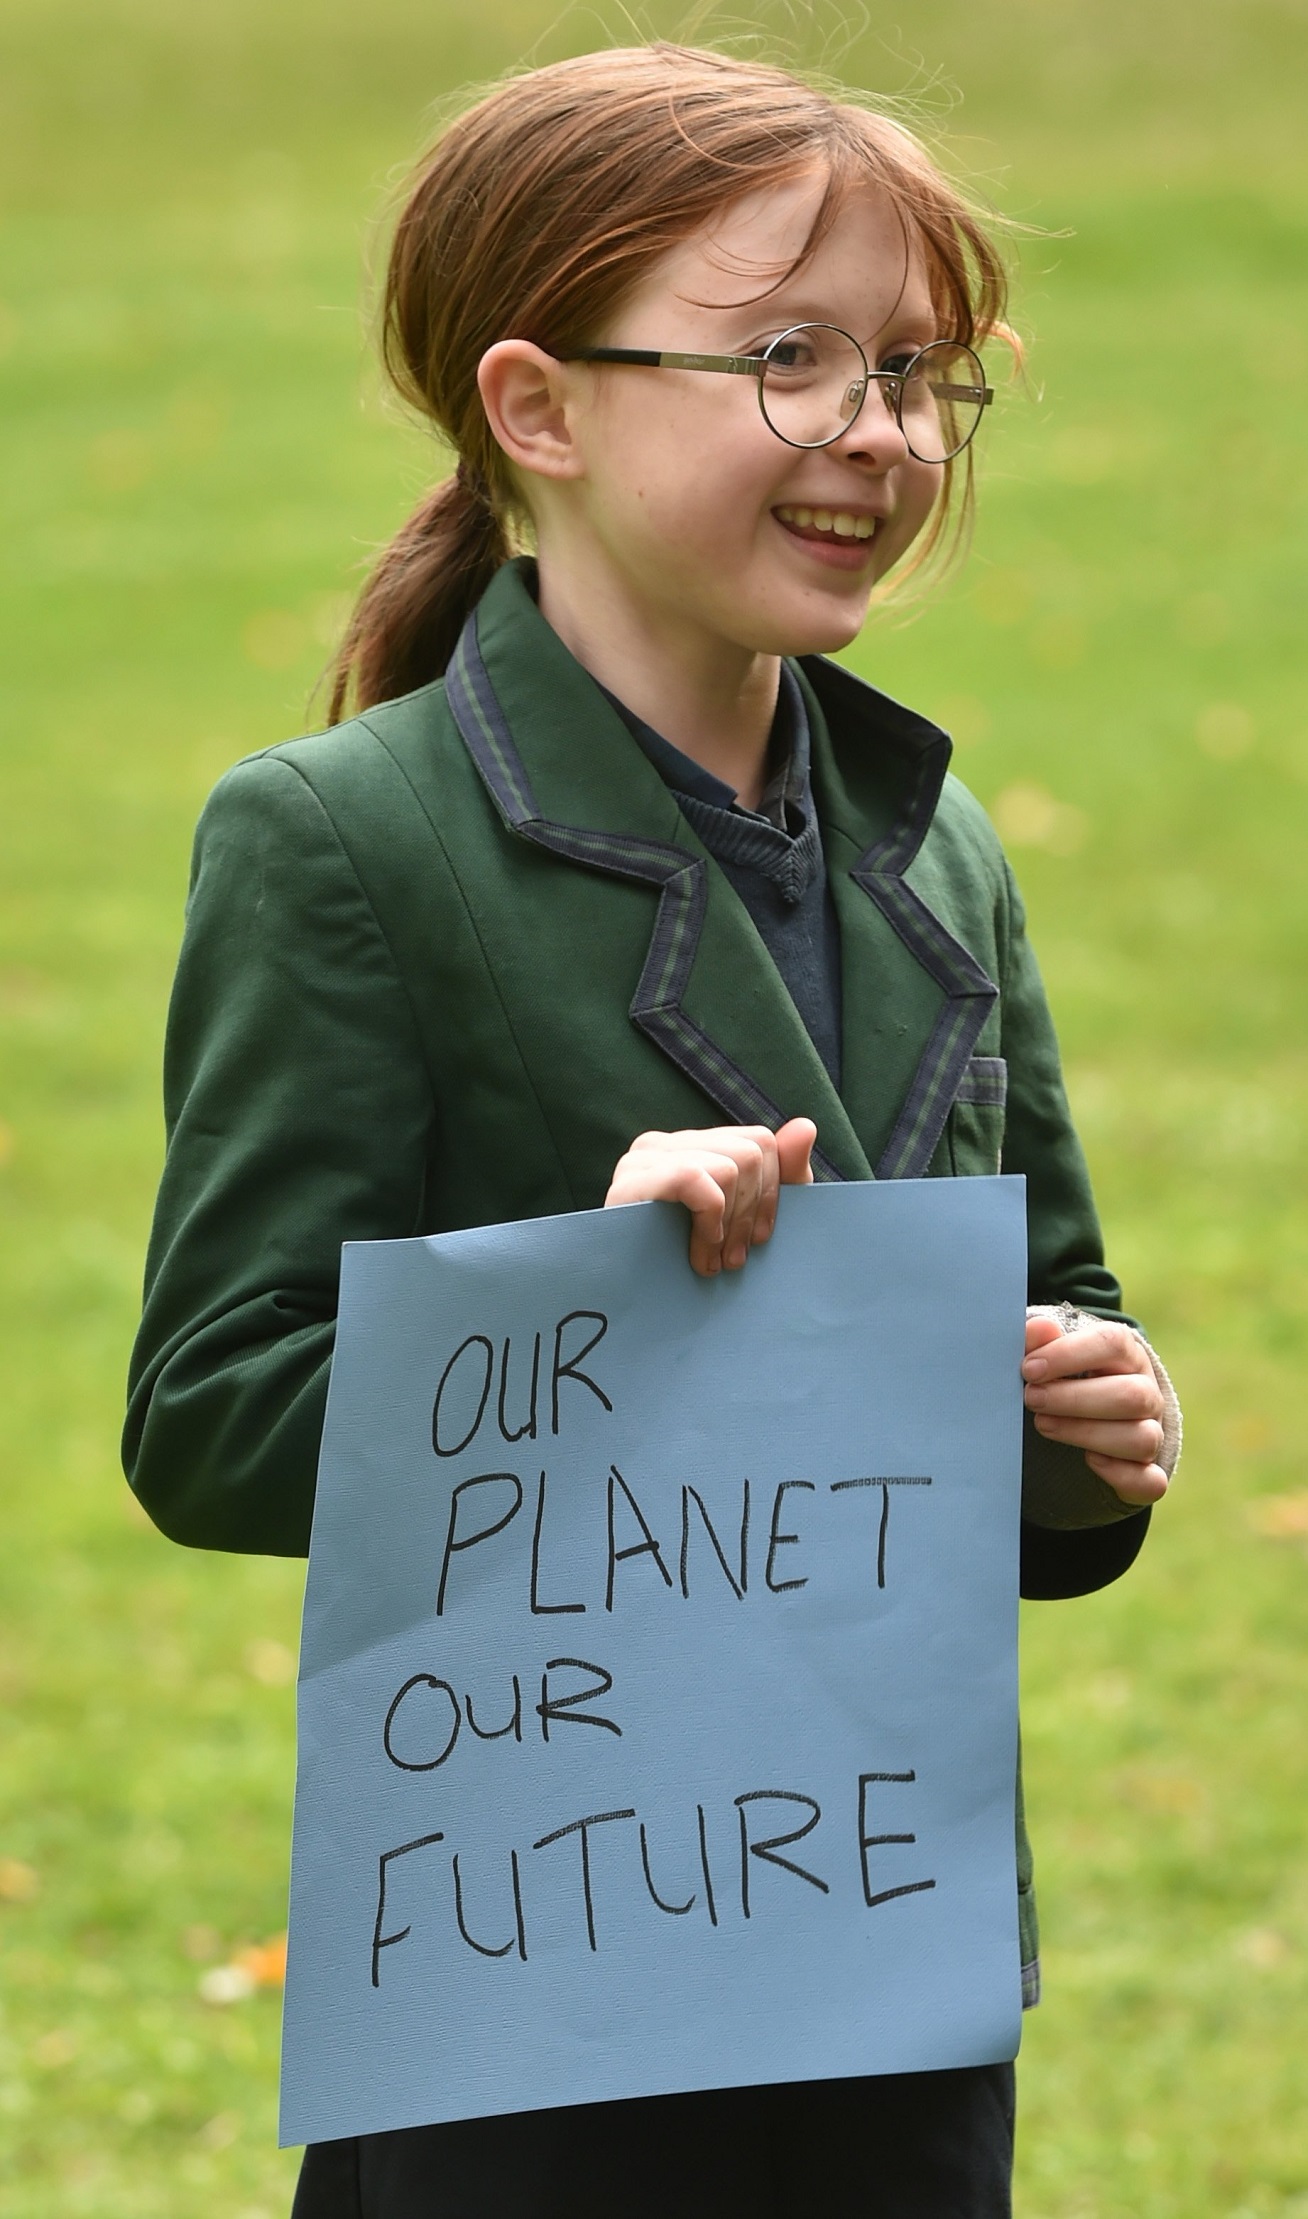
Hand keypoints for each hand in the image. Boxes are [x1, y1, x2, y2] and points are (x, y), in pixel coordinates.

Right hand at [604, 1119, 816, 1275]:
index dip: (771, 1194)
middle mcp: (662, 1144)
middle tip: (735, 1260)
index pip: (758, 1141)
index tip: (760, 1240)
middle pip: (750, 1153)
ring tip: (714, 1263)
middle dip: (752, 1214)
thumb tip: (805, 1126)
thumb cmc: (693, 1264)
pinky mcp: (629, 1183)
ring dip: (729, 1227)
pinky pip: (693, 1178)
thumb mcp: (750, 1221)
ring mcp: (641, 1159)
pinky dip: (708, 1218)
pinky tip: (699, 1251)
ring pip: (729, 1167)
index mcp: (688, 1147)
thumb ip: (782, 1176)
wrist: (636, 1310)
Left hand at [1022, 1315, 1168, 1505]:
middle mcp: (1146, 1393)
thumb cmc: (1063, 1378)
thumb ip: (1039, 1341)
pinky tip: (1089, 1460)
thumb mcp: (1049, 1355)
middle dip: (1075, 1399)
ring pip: (1142, 1438)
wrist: (1082, 1415)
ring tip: (1044, 1425)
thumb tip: (1038, 1328)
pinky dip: (1121, 1474)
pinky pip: (1151, 1481)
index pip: (1113, 1344)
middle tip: (1032, 1399)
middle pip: (1132, 1395)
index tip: (1029, 1368)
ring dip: (1088, 1434)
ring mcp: (1151, 1433)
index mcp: (1125, 1356)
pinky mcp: (1146, 1473)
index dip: (1069, 1354)